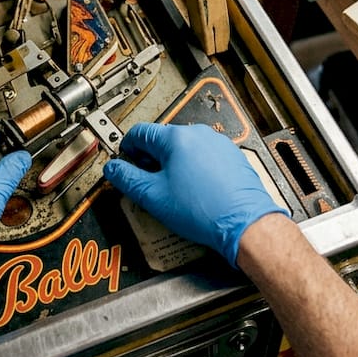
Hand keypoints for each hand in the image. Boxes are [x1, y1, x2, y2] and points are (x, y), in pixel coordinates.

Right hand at [103, 123, 287, 265]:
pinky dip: (194, 170)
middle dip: (150, 159)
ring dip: (173, 165)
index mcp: (176, 138)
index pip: (139, 133)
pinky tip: (195, 191)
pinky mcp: (232, 157)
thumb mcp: (153, 196)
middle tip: (147, 182)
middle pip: (163, 140)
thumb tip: (113, 169)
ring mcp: (218, 144)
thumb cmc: (204, 210)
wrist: (244, 223)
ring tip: (173, 191)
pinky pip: (204, 157)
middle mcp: (199, 134)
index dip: (127, 149)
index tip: (125, 162)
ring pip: (185, 149)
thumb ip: (127, 179)